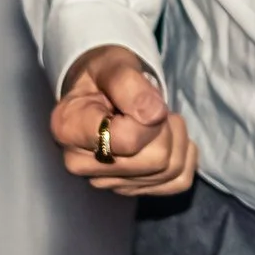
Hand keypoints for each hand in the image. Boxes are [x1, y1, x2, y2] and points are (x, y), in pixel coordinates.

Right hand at [52, 44, 197, 195]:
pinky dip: (184, 157)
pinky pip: (178, 182)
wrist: (98, 91)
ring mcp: (106, 182)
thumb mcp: (112, 65)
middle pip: (155, 160)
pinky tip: (170, 138)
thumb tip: (154, 114)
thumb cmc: (103, 76)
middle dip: (164, 127)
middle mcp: (81, 164)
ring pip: (169, 172)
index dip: (148, 116)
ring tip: (157, 119)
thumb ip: (128, 84)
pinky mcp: (129, 190)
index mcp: (70, 129)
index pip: (127, 140)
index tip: (141, 99)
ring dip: (176, 139)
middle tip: (151, 107)